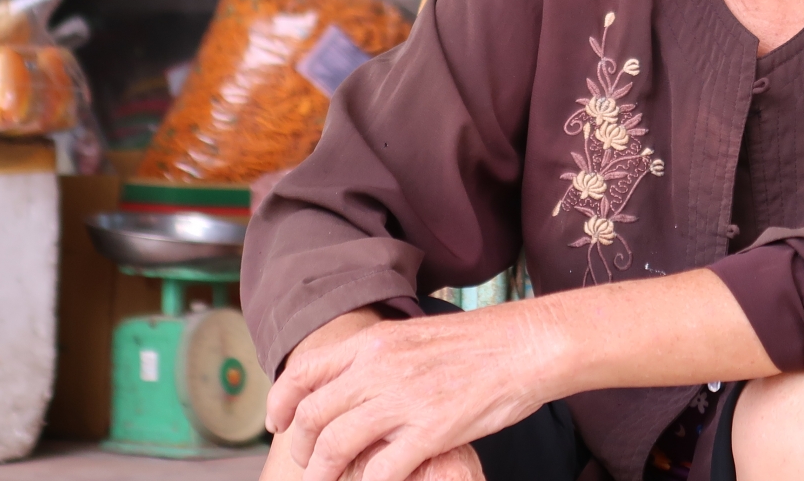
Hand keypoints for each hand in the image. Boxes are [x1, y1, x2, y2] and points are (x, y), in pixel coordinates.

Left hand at [266, 304, 554, 480]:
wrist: (525, 345)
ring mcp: (402, 399)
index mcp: (373, 342)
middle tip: (305, 464)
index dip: (280, 403)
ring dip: (322, 473)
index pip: (304, 373)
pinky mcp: (430, 431)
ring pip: (335, 446)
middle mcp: (378, 367)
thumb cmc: (478, 342)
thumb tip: (352, 380)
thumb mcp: (416, 336)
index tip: (277, 424)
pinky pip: (380, 470)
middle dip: (300, 447)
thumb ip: (380, 358)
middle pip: (313, 416)